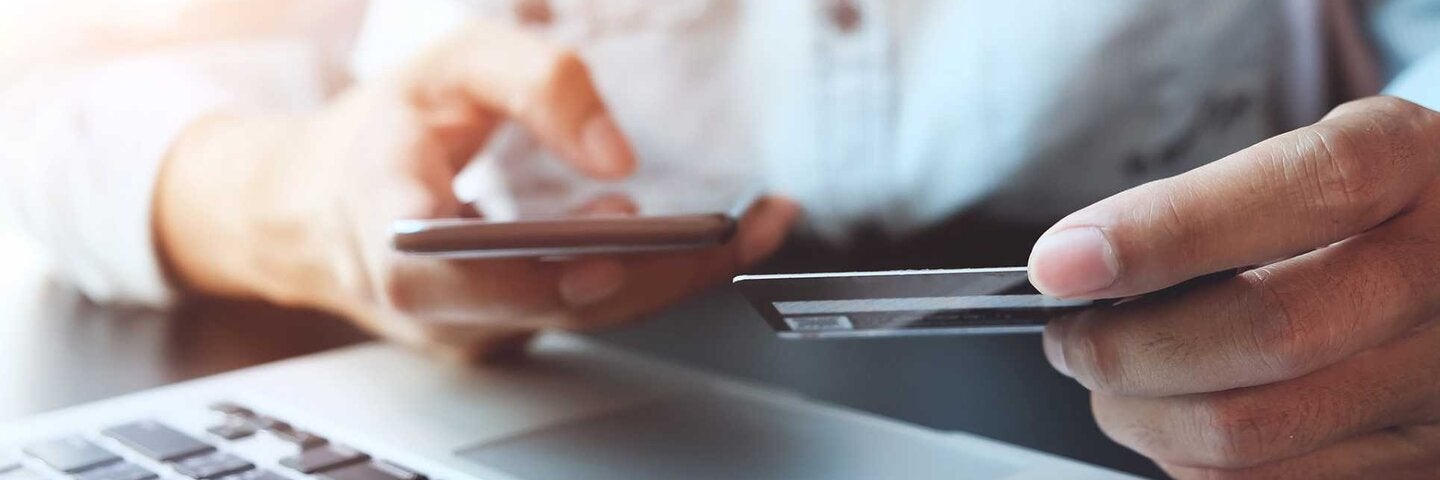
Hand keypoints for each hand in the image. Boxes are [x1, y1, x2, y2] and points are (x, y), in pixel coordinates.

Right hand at [154, 20, 798, 361]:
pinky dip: (651, 276)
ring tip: (755, 228)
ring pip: (588, 315)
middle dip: (664, 269)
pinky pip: (588, 310)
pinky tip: (708, 242)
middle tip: (746, 228)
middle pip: (561, 303)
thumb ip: (535, 81)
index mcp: (392, 234)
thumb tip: (617, 155)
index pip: (470, 272)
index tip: (624, 241)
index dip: (549, 268)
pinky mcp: (508, 331)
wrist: (311, 211)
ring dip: (676, 274)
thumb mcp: (446, 65)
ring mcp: (476, 329)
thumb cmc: (378, 134)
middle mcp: (438, 304)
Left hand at [1028, 97, 1439, 477]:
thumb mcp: (1311, 161)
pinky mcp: (1420, 458)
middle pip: (1269, 331)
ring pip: (1256, 429)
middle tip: (1069, 337)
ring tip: (1111, 383)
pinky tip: (1173, 421)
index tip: (1061, 264)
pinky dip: (1190, 459)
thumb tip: (1075, 266)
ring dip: (1144, 415)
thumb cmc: (1364, 211)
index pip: (1302, 192)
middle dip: (1127, 346)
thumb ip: (1211, 205)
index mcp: (1410, 163)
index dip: (1166, 232)